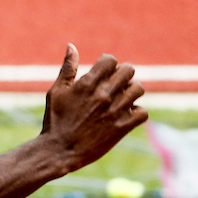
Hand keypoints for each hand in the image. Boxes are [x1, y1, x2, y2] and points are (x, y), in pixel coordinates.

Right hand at [41, 44, 147, 172]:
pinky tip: (126, 114)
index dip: (108, 63)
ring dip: (131, 91)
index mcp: (87, 84)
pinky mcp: (122, 128)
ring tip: (122, 98)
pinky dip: (137, 112)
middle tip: (115, 83)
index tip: (104, 71)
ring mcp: (115, 111)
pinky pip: (142, 113)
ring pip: (138, 89)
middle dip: (122, 74)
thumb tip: (72, 46)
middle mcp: (103, 95)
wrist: (59, 151)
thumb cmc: (55, 120)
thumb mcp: (57, 91)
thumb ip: (67, 68)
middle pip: (128, 71)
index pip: (110, 60)